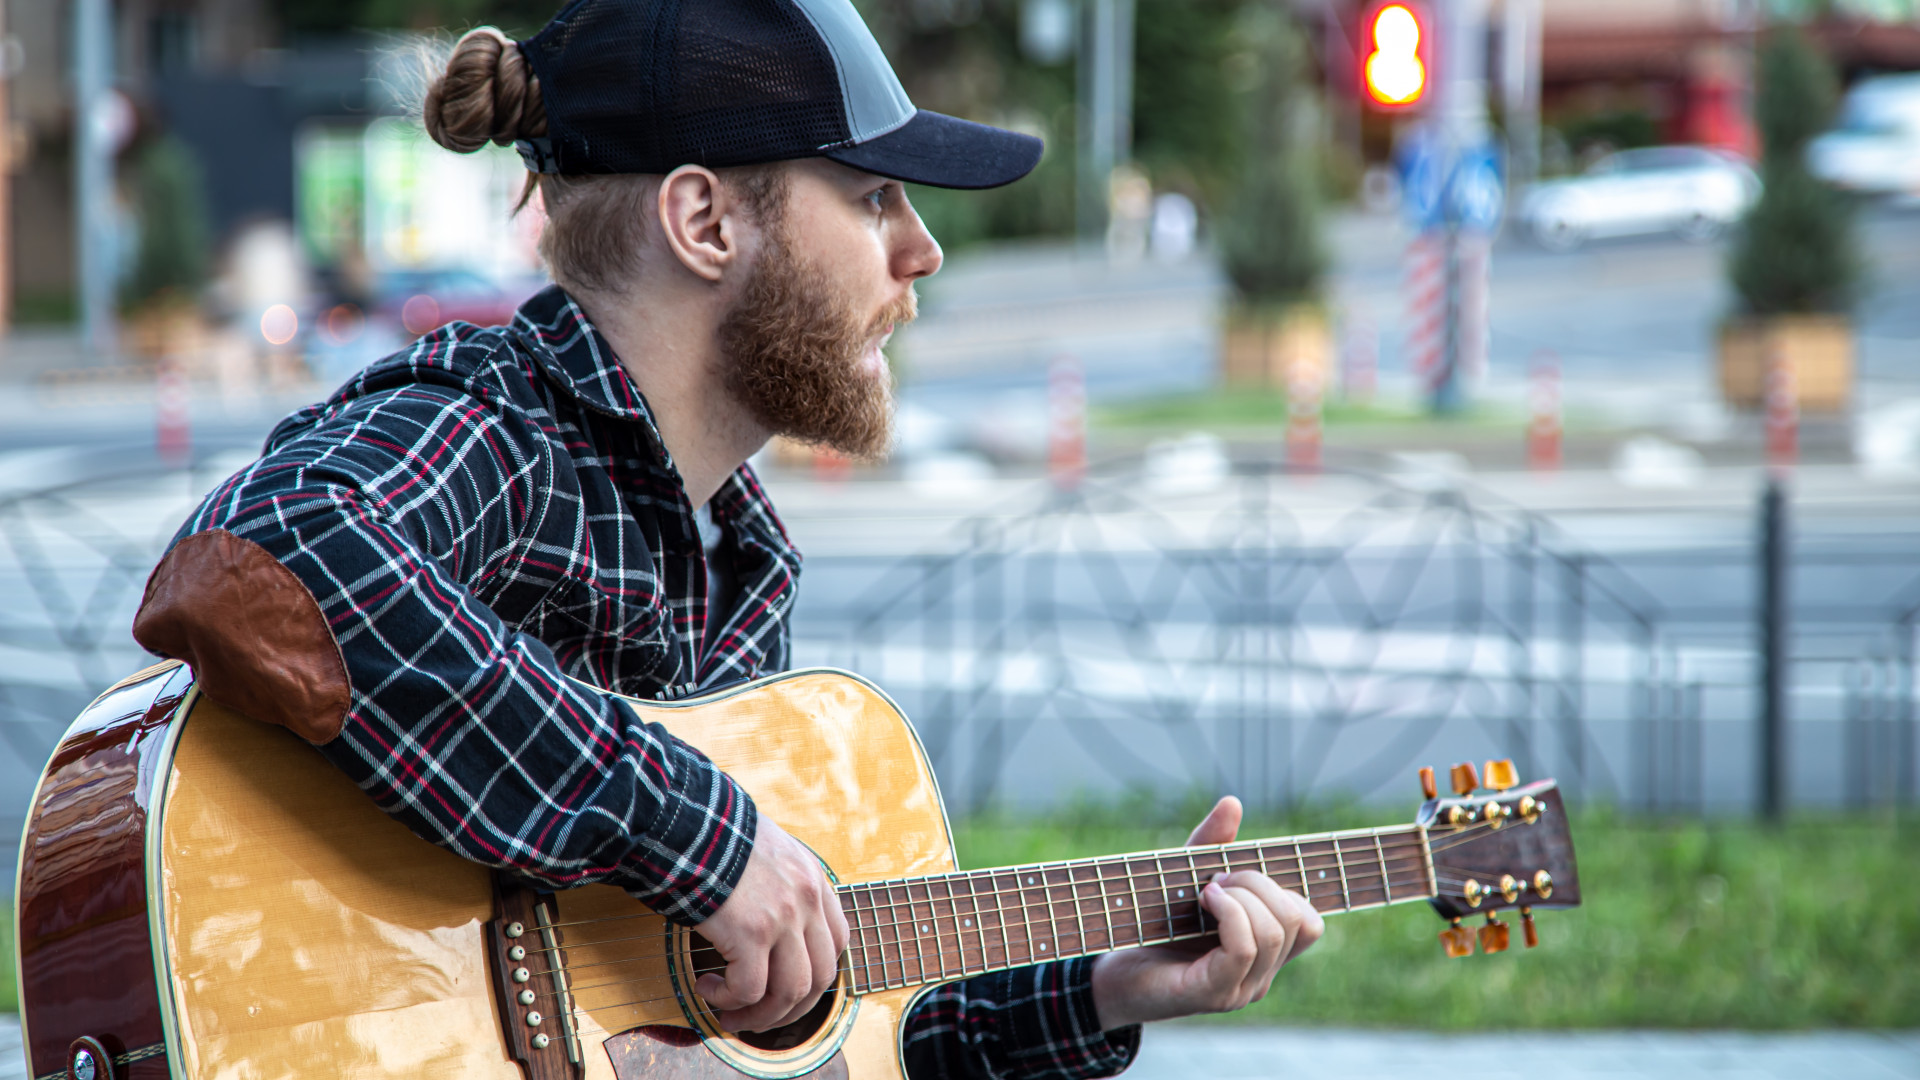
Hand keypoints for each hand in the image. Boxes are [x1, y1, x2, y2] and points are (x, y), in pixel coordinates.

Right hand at [693, 816, 849, 1031]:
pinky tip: (707, 988)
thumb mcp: (765, 852)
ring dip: (760, 1015)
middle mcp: (807, 900)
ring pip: (790, 992)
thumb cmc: (713, 835)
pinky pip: (748, 990)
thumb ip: (778, 883)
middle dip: (790, 1009)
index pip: (837, 941)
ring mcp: (784, 917)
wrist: (686, 819)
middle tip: (758, 1017)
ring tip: (730, 1016)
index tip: (787, 989)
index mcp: (813, 879)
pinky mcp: (751, 933)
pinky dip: (727, 1000)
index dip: (815, 975)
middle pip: (821, 976)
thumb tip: (765, 924)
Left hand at [1089, 797, 1322, 1028]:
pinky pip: (1244, 947)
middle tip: (1215, 880)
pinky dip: (1229, 912)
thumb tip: (1232, 802)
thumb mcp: (1184, 878)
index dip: (1283, 890)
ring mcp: (1241, 989)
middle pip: (1296, 920)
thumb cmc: (1149, 928)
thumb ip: (1211, 844)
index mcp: (1264, 954)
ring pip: (1273, 932)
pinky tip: (1204, 899)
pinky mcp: (1214, 992)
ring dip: (1241, 896)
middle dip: (1258, 883)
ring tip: (1205, 891)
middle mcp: (1260, 976)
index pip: (1310, 924)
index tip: (1233, 876)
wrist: (1110, 974)